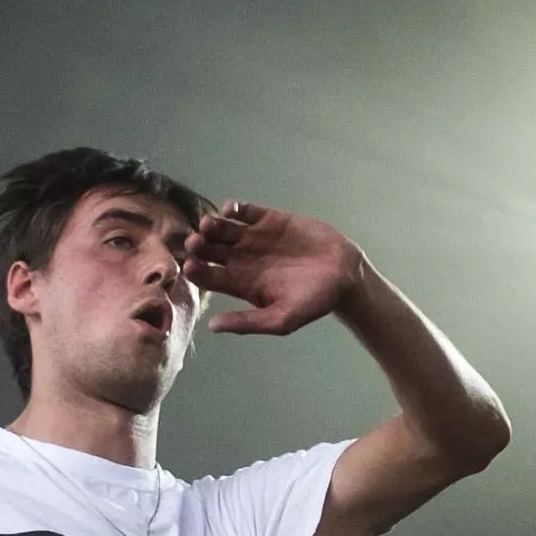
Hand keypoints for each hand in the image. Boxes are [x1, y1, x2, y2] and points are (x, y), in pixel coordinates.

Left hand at [188, 202, 364, 337]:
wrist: (345, 274)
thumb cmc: (315, 301)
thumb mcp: (282, 319)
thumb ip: (248, 322)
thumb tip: (212, 326)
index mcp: (239, 283)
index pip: (208, 276)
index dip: (196, 270)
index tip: (190, 266)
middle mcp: (241, 259)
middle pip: (209, 250)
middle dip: (199, 245)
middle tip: (195, 242)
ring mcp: (254, 238)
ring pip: (222, 228)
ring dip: (212, 225)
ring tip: (209, 225)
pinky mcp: (269, 219)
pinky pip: (245, 211)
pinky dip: (235, 208)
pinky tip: (232, 210)